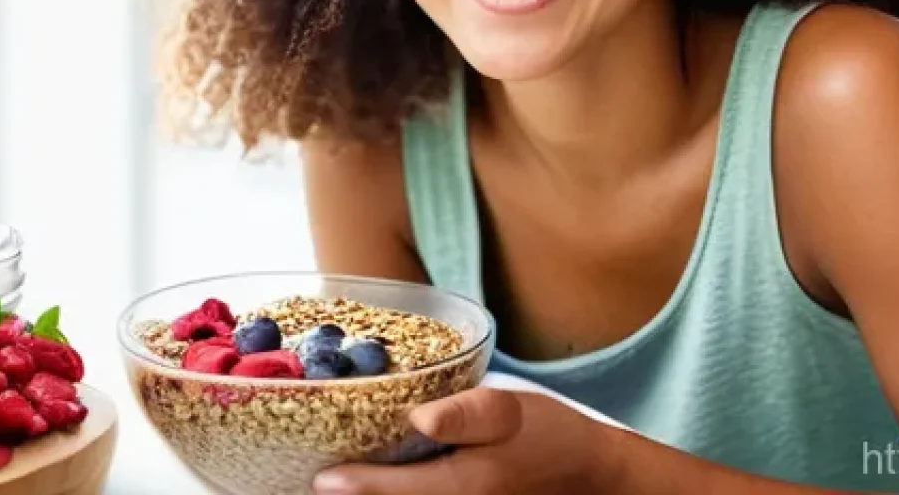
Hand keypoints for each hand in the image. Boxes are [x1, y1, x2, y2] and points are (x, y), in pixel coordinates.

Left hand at [312, 387, 622, 493]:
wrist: (584, 472)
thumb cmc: (545, 434)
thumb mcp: (510, 411)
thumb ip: (465, 413)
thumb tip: (417, 416)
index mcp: (462, 487)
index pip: (396, 492)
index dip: (356, 486)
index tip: (321, 477)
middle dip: (357, 494)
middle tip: (315, 475)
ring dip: (375, 494)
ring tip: (338, 480)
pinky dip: (395, 494)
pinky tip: (379, 480)